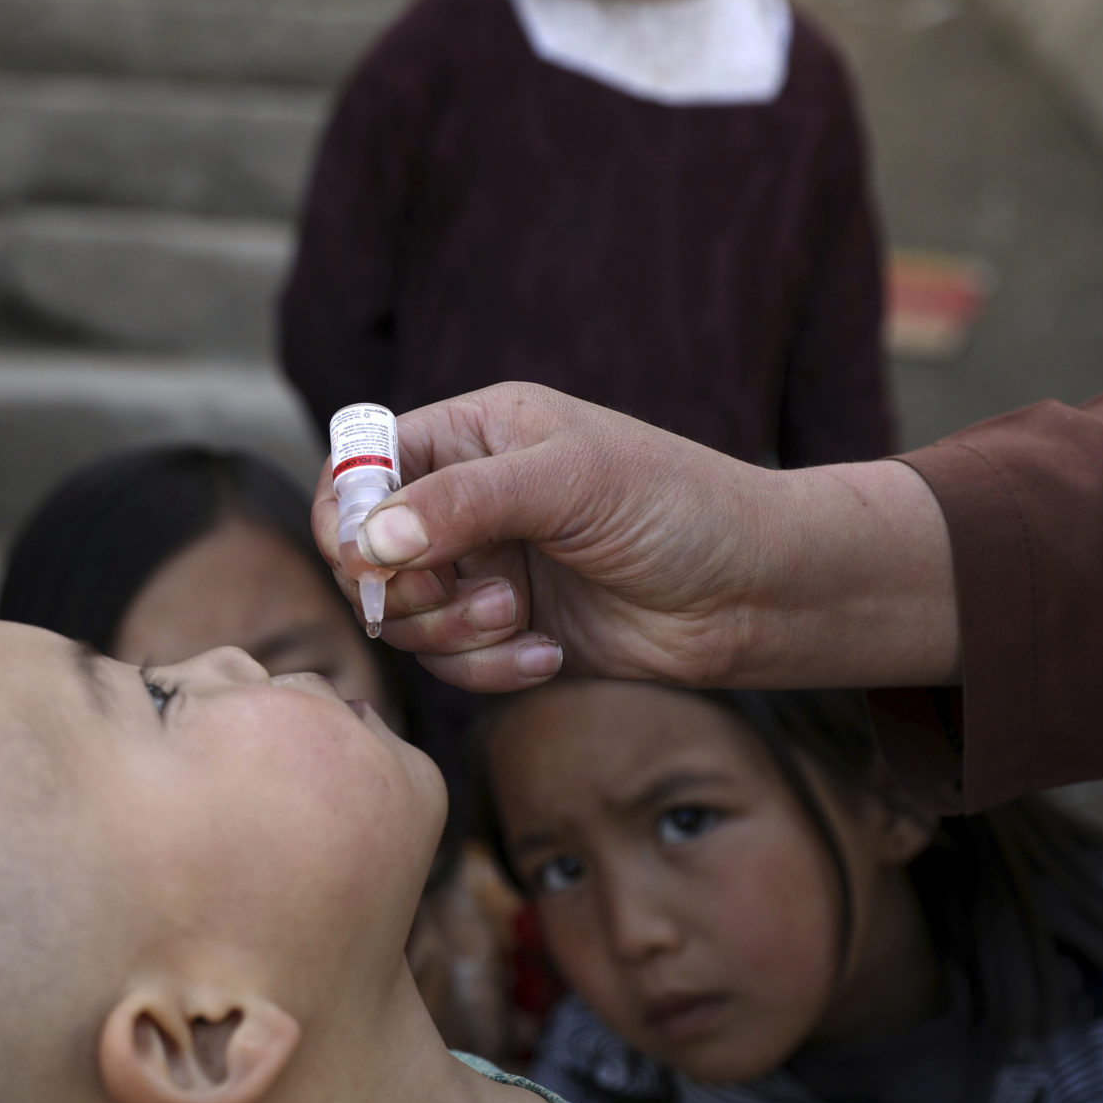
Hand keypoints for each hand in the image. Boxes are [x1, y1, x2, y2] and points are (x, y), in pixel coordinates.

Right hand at [310, 383, 957, 694]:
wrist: (756, 591)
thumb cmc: (679, 506)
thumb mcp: (569, 481)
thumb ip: (462, 501)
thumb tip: (367, 539)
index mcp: (474, 433)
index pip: (362, 464)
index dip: (347, 515)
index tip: (369, 562)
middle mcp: (469, 497)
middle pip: (366, 552)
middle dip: (406, 587)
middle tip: (460, 596)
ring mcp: (487, 566)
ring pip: (405, 616)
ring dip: (452, 632)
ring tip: (521, 621)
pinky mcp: (510, 630)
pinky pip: (453, 663)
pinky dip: (489, 669)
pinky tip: (549, 655)